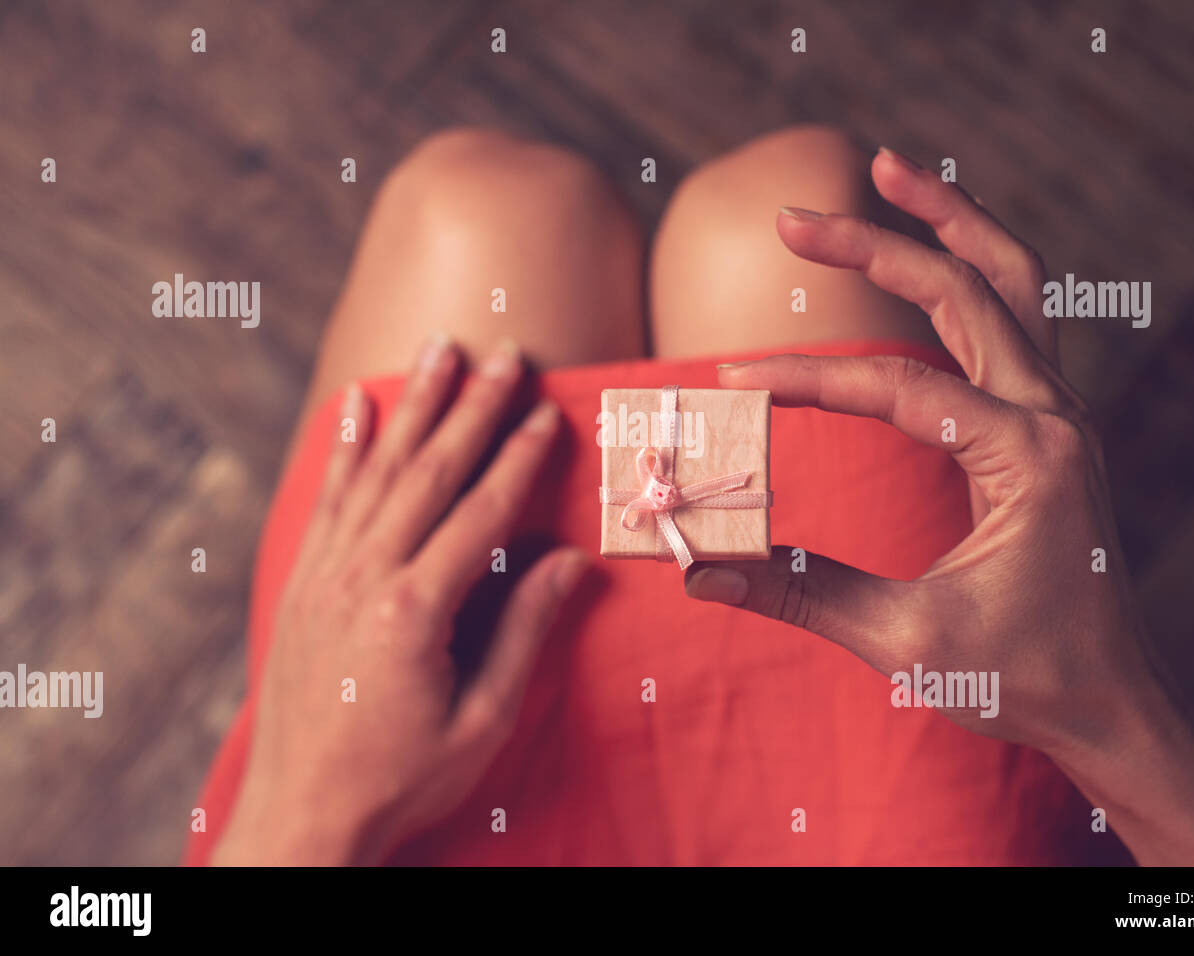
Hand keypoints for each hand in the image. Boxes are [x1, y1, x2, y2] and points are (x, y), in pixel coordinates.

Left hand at [212, 338, 587, 864]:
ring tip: (438, 351)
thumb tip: (569, 563)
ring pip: (377, 472)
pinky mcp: (301, 583)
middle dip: (472, 408)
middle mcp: (362, 577)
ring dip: (413, 407)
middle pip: (429, 474)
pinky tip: (358, 404)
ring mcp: (324, 575)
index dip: (519, 460)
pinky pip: (327, 499)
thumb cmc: (400, 778)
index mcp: (414, 611)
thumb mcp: (481, 720)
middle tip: (504, 355)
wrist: (302, 816)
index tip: (547, 413)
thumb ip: (524, 633)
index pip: (480, 514)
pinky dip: (345, 447)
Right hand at [684, 148, 1193, 863]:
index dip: (807, 379)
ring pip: (1013, 282)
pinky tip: (937, 255)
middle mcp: (1054, 417)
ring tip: (889, 170)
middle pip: (964, 290)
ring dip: (951, 222)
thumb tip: (700, 570)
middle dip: (874, 245)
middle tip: (794, 218)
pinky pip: (1022, 320)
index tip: (732, 380)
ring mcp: (1061, 415)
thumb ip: (801, 593)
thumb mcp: (906, 641)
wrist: (1112, 702)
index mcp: (1027, 457)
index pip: (897, 386)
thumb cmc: (1024, 675)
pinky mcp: (1052, 426)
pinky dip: (977, 272)